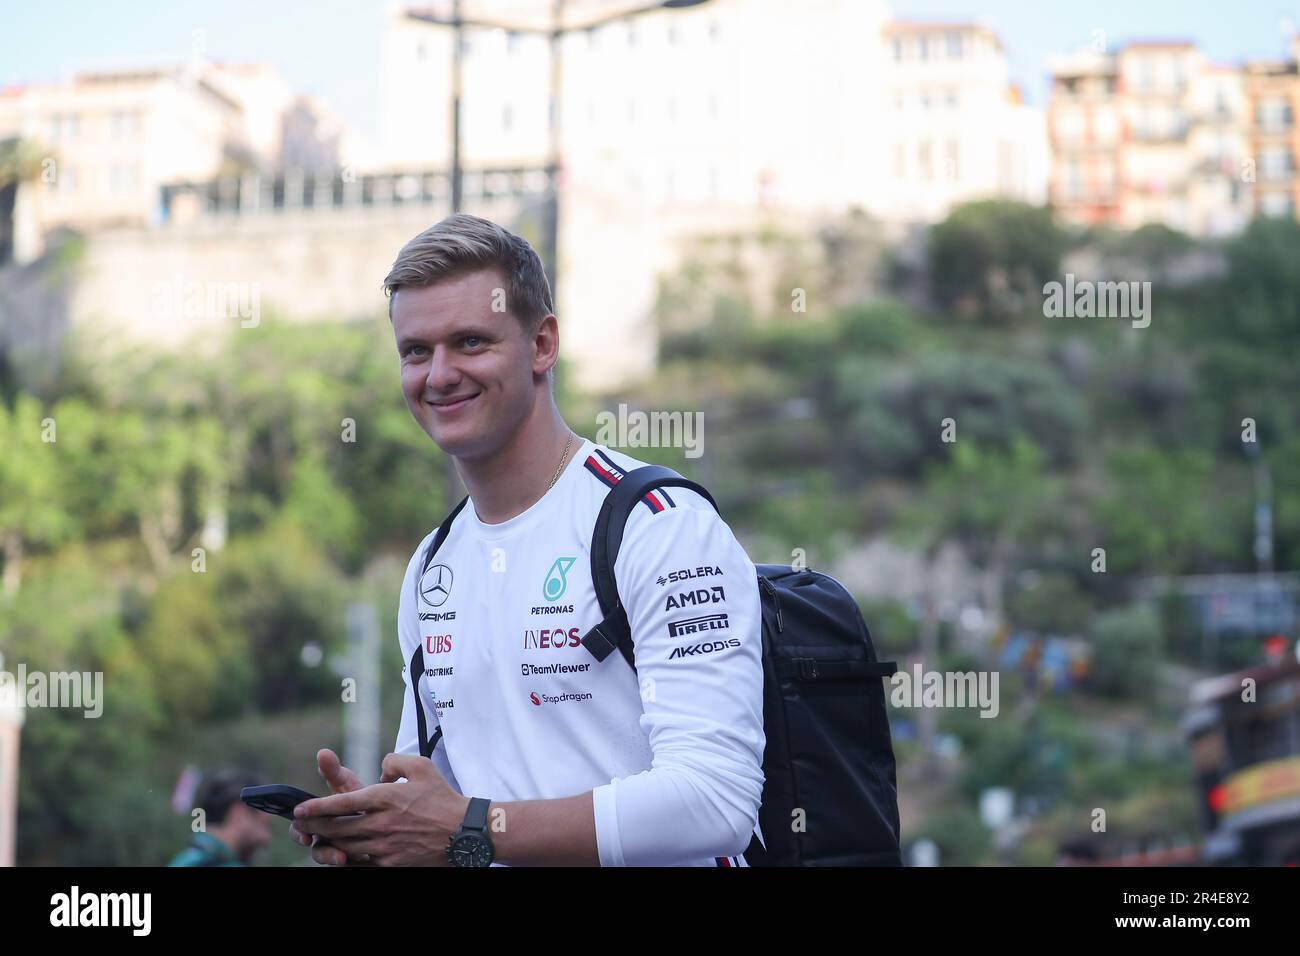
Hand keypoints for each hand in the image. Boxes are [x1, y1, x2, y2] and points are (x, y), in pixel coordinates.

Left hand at [291, 753, 471, 866]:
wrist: (464, 832)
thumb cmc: (443, 798)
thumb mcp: (422, 767)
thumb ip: (395, 762)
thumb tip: (380, 770)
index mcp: (386, 797)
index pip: (341, 803)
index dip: (316, 807)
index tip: (300, 808)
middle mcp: (381, 823)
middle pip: (336, 828)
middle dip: (313, 826)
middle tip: (300, 824)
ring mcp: (385, 846)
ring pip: (345, 847)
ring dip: (326, 842)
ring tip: (316, 837)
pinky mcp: (391, 863)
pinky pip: (360, 863)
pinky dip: (347, 858)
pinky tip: (341, 854)